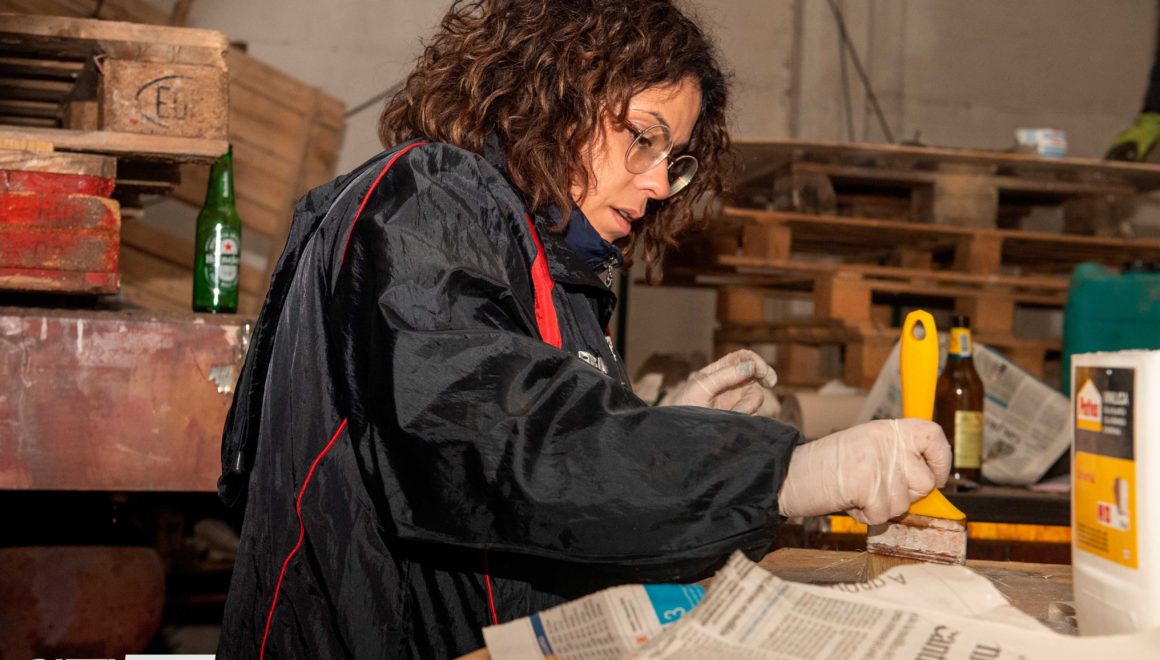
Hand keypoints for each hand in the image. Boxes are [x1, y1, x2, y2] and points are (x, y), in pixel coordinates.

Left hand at [660, 350, 777, 413]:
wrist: (678, 433)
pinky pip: (752, 414)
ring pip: (755, 396)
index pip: (742, 358)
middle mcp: (730, 384)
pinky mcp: (738, 418)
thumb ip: (725, 376)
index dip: (755, 360)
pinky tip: (734, 420)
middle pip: (755, 376)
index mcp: (718, 371)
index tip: (761, 370)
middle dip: (764, 377)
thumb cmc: (683, 407)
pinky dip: (747, 415)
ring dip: (750, 403)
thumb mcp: (700, 387)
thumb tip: (751, 366)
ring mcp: (735, 401)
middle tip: (769, 382)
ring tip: (735, 413)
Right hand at [776, 419, 950, 524]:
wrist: (789, 472)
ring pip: (903, 504)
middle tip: (875, 489)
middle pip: (924, 482)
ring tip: (856, 492)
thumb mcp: (868, 447)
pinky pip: (882, 515)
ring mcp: (879, 462)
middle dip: (904, 496)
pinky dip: (865, 516)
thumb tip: (930, 481)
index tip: (936, 476)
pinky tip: (848, 500)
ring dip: (880, 507)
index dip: (941, 460)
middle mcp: (887, 441)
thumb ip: (897, 456)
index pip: (934, 436)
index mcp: (889, 429)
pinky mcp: (868, 485)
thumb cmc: (826, 464)